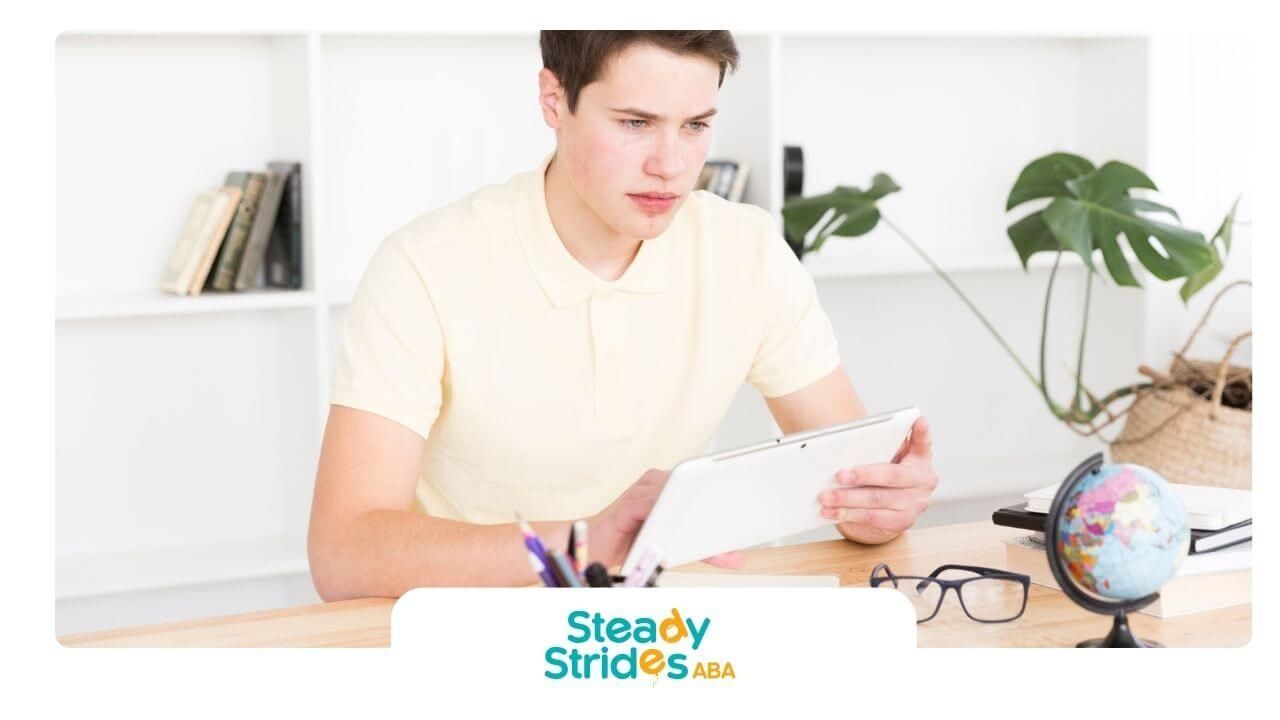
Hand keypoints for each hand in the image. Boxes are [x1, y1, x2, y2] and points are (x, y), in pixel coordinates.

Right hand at [588, 469, 744, 570]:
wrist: (597, 550)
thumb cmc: (635, 546)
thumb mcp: (677, 549)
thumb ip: (706, 551)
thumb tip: (738, 558)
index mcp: (671, 487)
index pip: (705, 484)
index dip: (728, 490)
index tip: (753, 498)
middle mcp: (658, 482)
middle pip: (694, 486)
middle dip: (718, 497)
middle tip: (743, 506)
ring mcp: (643, 489)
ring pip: (677, 492)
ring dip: (697, 505)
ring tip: (719, 516)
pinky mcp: (629, 504)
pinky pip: (654, 504)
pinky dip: (670, 512)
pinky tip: (683, 521)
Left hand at [818, 415, 938, 544]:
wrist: (887, 512)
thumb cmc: (883, 478)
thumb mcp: (887, 458)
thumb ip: (879, 447)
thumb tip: (847, 442)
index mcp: (920, 460)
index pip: (923, 443)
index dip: (922, 432)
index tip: (918, 419)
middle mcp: (923, 481)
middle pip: (891, 475)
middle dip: (862, 475)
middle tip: (839, 475)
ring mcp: (915, 504)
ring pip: (877, 499)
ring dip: (847, 499)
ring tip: (826, 496)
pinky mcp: (902, 522)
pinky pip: (871, 518)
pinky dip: (848, 514)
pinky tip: (831, 512)